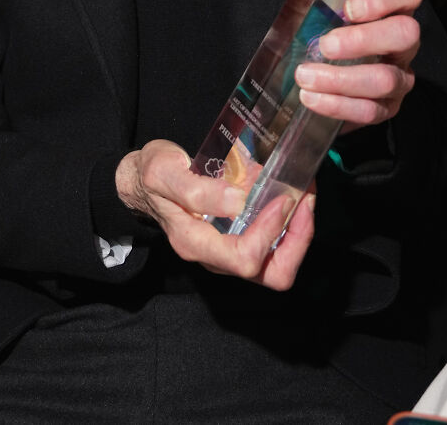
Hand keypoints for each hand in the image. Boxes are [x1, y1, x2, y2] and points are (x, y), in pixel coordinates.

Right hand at [115, 140, 314, 289]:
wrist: (142, 182)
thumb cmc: (151, 176)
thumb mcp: (164, 173)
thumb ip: (198, 191)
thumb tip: (239, 202)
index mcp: (195, 243)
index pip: (245, 258)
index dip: (270, 232)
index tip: (283, 198)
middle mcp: (214, 256)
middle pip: (270, 274)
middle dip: (298, 241)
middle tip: (305, 200)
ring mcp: (228, 250)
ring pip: (277, 263)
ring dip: (298, 231)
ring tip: (303, 193)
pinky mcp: (237, 239)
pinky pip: (273, 245)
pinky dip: (288, 223)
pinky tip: (287, 192)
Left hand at [278, 0, 420, 131]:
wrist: (319, 67)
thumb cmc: (322, 22)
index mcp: (393, 6)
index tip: (349, 9)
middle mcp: (404, 41)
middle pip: (405, 34)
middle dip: (363, 40)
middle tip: (325, 45)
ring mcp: (400, 75)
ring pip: (386, 79)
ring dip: (342, 79)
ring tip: (305, 76)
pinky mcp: (386, 107)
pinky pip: (372, 111)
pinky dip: (339, 106)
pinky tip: (311, 98)